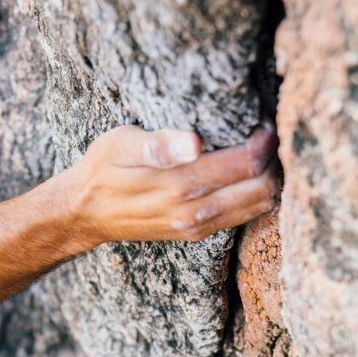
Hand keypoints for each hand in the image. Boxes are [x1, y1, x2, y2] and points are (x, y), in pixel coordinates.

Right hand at [66, 123, 278, 245]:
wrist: (85, 211)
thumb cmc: (104, 168)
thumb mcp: (120, 145)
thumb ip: (158, 143)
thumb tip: (194, 142)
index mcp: (178, 183)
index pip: (245, 162)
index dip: (262, 140)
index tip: (260, 122)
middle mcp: (192, 210)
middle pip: (260, 186)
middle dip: (272, 159)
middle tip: (266, 136)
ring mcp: (195, 226)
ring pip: (256, 205)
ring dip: (268, 179)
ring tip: (262, 155)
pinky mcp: (194, 235)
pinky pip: (242, 219)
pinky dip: (256, 198)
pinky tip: (250, 179)